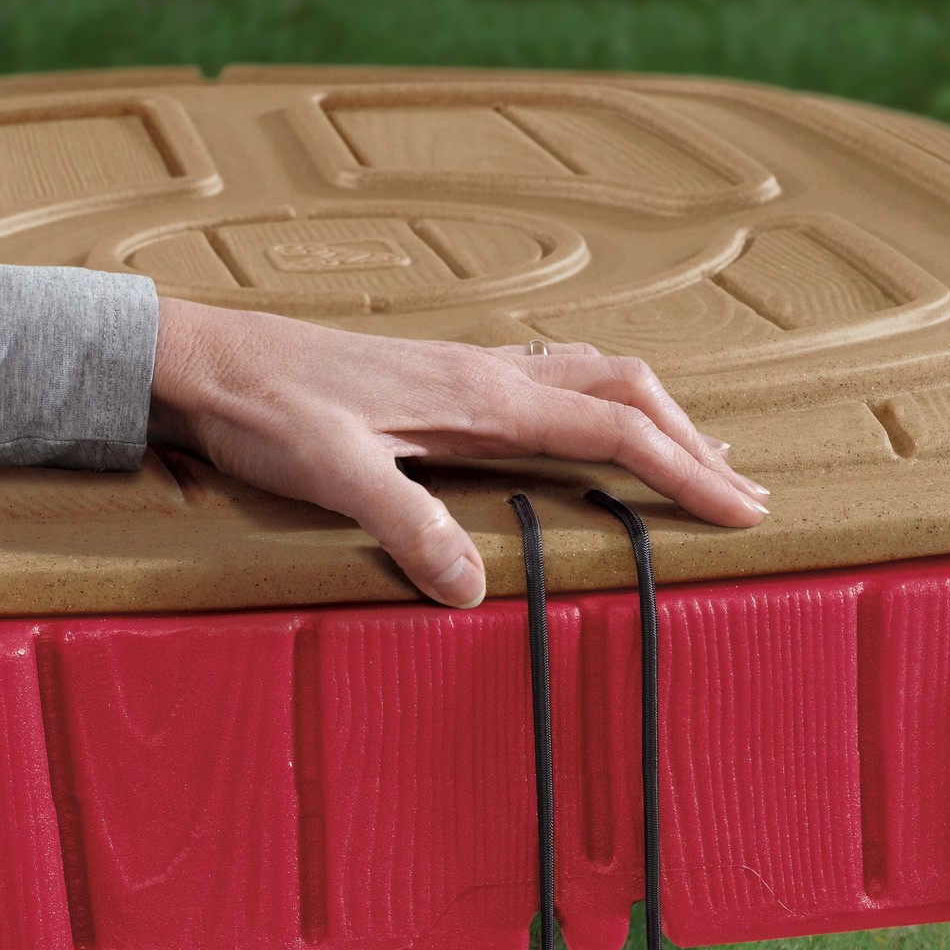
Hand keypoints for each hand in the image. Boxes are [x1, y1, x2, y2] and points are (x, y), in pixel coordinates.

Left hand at [148, 299, 770, 608]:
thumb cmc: (265, 407)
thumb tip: (474, 589)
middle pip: (626, 392)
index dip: (686, 471)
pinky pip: (553, 383)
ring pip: (594, 379)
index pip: (615, 431)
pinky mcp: (443, 381)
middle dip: (692, 442)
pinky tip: (593, 434)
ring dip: (655, 418)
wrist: (206, 360)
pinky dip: (603, 408)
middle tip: (743, 494)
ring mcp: (469, 372)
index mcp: (483, 395)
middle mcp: (490, 374)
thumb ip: (406, 524)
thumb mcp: (331, 472)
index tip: (743, 512)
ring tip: (697, 460)